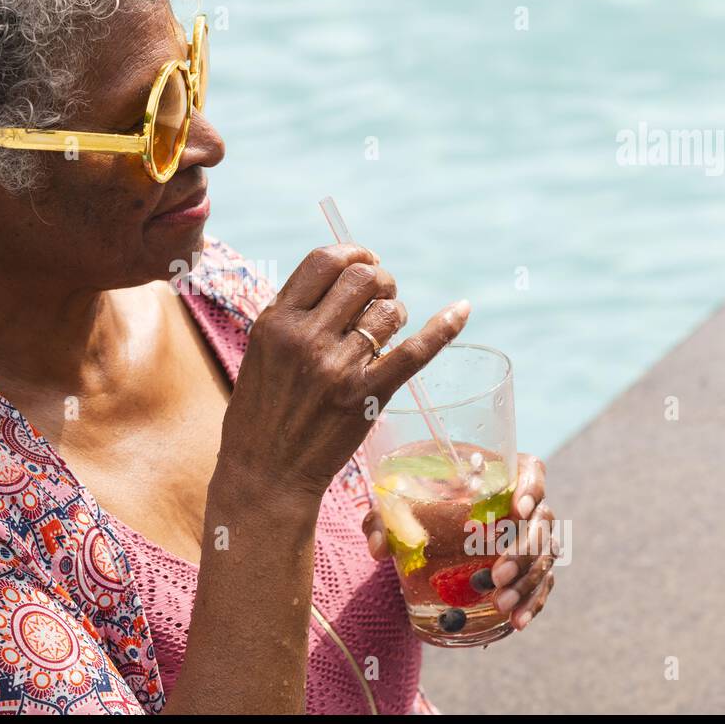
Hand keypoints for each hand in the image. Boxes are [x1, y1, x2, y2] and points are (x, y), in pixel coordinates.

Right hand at [218, 243, 470, 502]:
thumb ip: (295, 314)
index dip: (353, 251)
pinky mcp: (366, 396)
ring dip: (396, 313)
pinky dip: (443, 326)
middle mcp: (305, 338)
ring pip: (390, 310)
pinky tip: (461, 310)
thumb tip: (342, 275)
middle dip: (381, 280)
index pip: (325, 260)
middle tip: (380, 299)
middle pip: (363, 276)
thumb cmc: (262, 411)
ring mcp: (337, 367)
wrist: (265, 472)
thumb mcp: (263, 350)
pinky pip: (415, 351)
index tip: (365, 260)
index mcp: (276, 321)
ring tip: (386, 332)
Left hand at [362, 452, 555, 630]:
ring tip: (500, 604)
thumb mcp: (396, 506)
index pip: (531, 471)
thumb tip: (379, 546)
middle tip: (496, 576)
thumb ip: (384, 519)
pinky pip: (542, 583)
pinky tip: (517, 621)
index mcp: (498, 474)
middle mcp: (522, 504)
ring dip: (527, 582)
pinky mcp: (528, 567)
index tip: (516, 510)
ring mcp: (530, 536)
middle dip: (524, 552)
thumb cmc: (417, 504)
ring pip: (544, 556)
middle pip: (542, 522)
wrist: (426, 527)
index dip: (532, 489)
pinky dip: (532, 603)